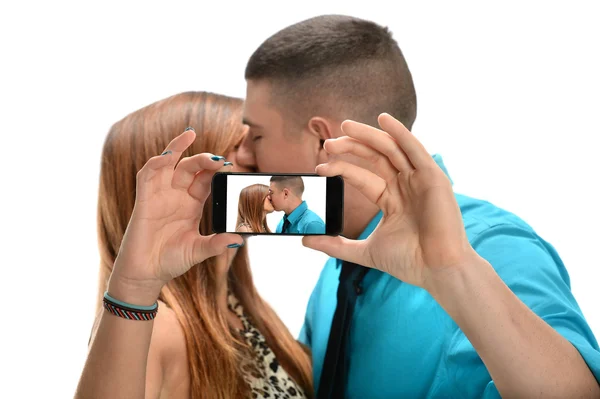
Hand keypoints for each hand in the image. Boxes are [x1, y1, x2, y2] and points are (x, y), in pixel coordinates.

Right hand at [108, 129, 241, 299]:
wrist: (146, 273)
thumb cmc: (171, 260)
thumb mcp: (198, 250)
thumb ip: (217, 244)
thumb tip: (239, 239)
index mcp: (191, 204)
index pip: (205, 179)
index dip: (215, 170)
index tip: (229, 165)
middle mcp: (176, 195)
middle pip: (190, 168)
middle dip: (203, 159)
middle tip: (218, 158)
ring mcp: (159, 195)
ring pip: (168, 164)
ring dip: (177, 147)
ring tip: (190, 134)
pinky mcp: (143, 199)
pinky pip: (147, 175)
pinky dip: (156, 162)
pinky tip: (166, 156)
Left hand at [303, 113, 476, 291]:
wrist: (437, 271)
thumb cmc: (409, 262)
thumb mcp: (365, 251)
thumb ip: (336, 245)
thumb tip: (305, 241)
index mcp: (392, 199)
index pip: (363, 176)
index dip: (342, 168)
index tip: (320, 168)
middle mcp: (405, 186)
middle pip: (376, 157)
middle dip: (352, 147)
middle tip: (328, 143)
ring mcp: (420, 180)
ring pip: (392, 148)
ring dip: (369, 134)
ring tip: (346, 126)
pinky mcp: (433, 177)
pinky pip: (416, 149)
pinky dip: (401, 133)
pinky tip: (384, 120)